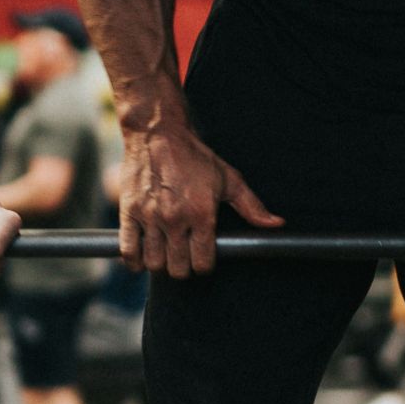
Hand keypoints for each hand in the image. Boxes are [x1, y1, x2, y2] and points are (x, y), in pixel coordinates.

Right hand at [121, 129, 281, 278]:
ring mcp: (149, 217)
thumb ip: (252, 206)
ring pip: (155, 263)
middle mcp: (175, 219)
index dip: (205, 266)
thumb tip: (276, 224)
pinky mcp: (129, 212)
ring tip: (166, 254)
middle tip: (184, 257)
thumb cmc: (195, 157)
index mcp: (202, 214)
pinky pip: (128, 251)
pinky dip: (134, 262)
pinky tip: (142, 258)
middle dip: (184, 268)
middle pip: (178, 269)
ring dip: (161, 264)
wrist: (157, 134)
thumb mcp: (228, 179)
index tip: (203, 258)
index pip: (203, 262)